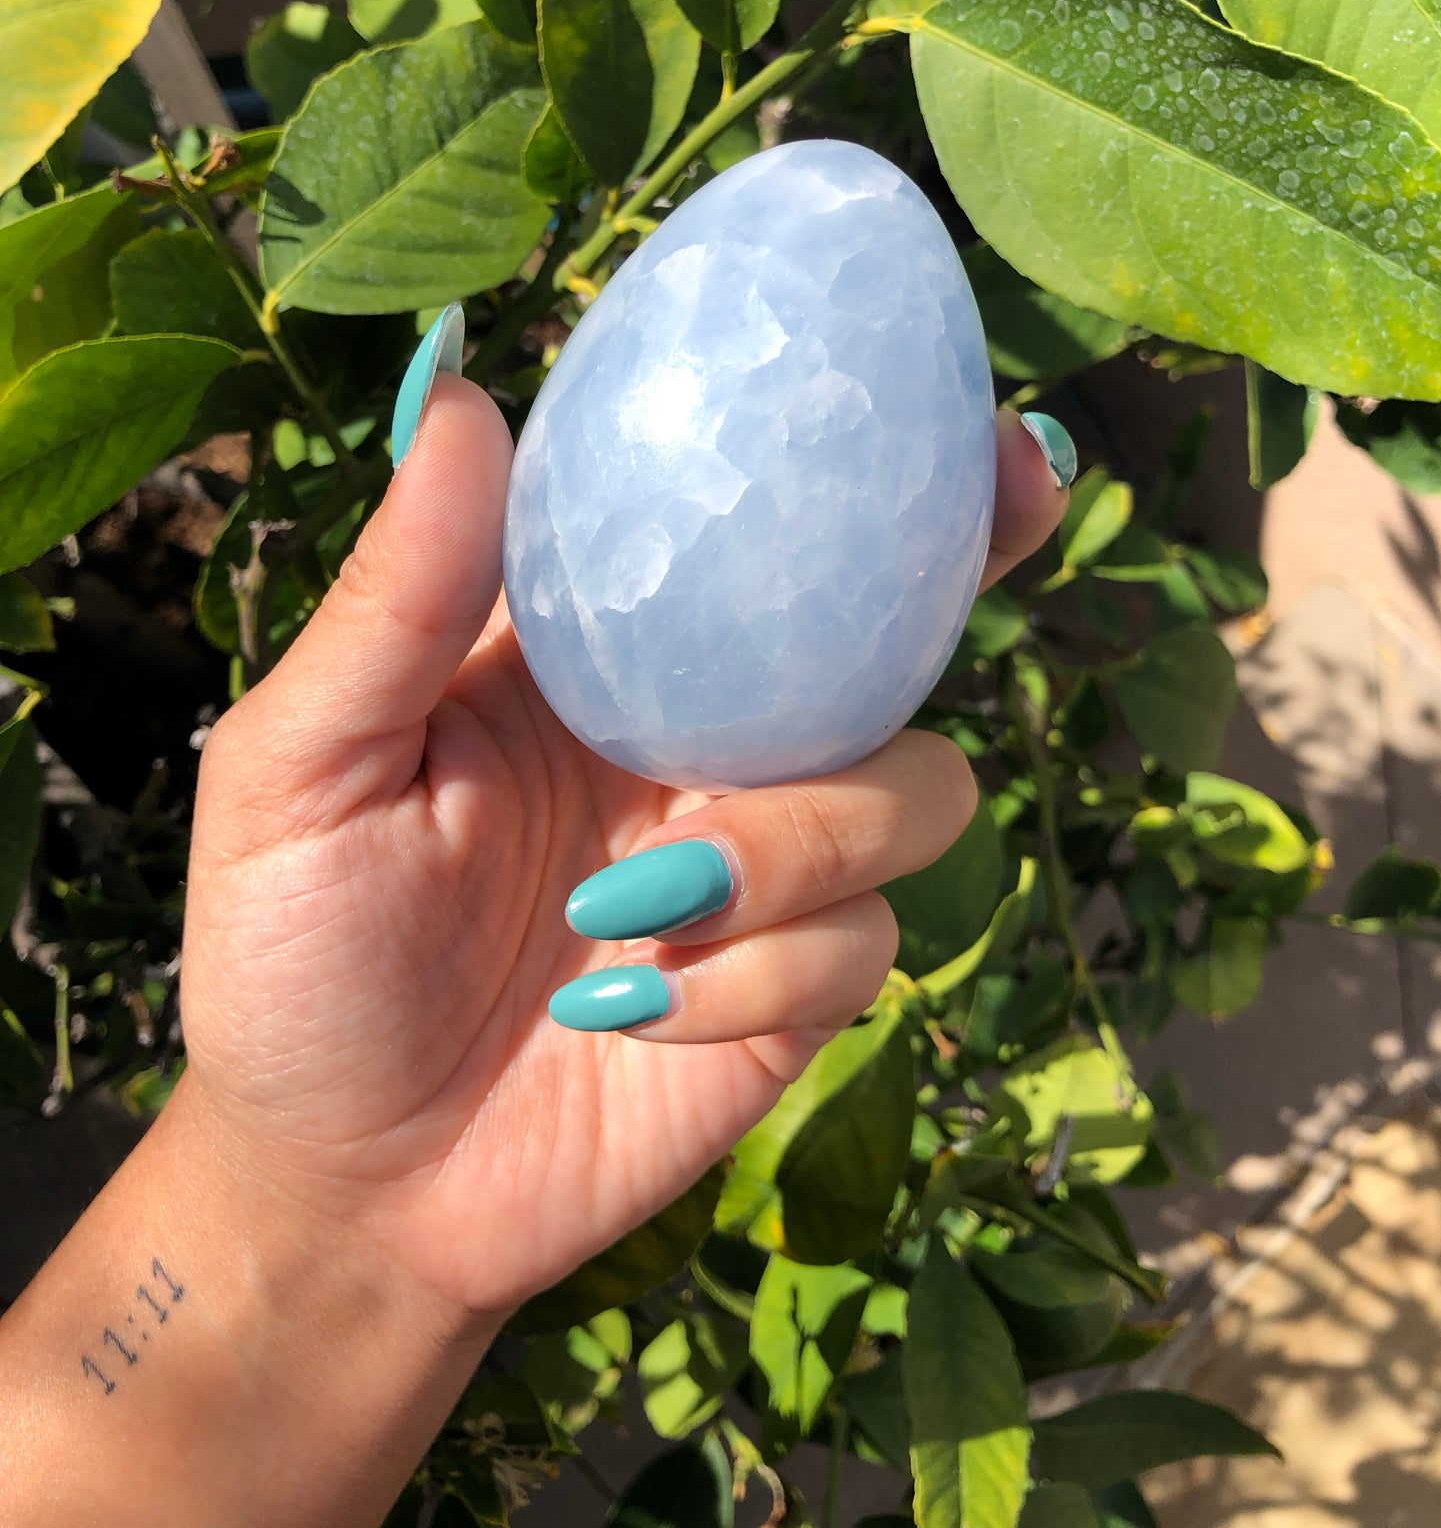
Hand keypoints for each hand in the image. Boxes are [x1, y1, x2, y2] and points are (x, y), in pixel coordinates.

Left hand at [179, 376, 1071, 1319]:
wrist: (343, 1185)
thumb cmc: (295, 954)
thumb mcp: (306, 766)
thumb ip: (395, 596)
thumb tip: (460, 390)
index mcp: (602, 653)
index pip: (747, 526)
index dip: (858, 453)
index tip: (941, 391)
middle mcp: (705, 735)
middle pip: (896, 628)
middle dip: (965, 568)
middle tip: (1012, 507)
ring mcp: (765, 863)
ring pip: (914, 788)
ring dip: (799, 841)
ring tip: (635, 903)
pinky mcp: (795, 989)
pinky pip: (863, 943)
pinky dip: (751, 978)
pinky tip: (622, 1015)